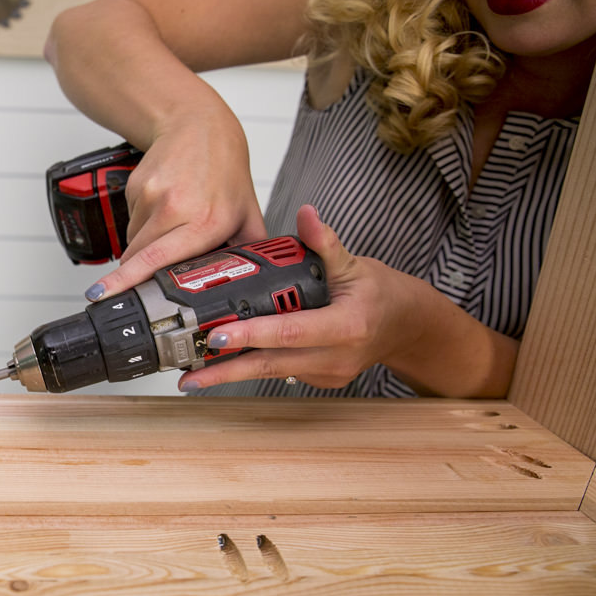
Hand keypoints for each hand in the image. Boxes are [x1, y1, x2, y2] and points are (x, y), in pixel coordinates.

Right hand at [83, 110, 267, 301]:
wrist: (198, 126)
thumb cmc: (223, 169)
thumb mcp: (247, 212)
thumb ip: (249, 251)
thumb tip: (253, 283)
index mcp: (206, 222)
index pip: (157, 259)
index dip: (128, 280)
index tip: (104, 295)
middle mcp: (176, 208)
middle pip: (139, 257)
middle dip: (144, 268)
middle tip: (165, 257)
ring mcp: (152, 196)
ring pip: (133, 241)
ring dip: (146, 243)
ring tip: (172, 221)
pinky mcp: (135, 188)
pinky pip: (130, 222)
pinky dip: (142, 222)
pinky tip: (162, 206)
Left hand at [176, 205, 422, 391]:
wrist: (406, 326)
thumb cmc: (379, 293)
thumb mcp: (355, 264)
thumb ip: (326, 243)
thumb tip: (306, 215)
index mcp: (345, 326)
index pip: (290, 332)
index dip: (252, 334)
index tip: (218, 335)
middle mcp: (335, 357)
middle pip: (272, 364)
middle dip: (227, 369)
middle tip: (189, 372)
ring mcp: (326, 374)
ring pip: (272, 374)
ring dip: (231, 374)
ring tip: (192, 377)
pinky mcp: (318, 381)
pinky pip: (280, 373)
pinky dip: (251, 368)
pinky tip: (221, 367)